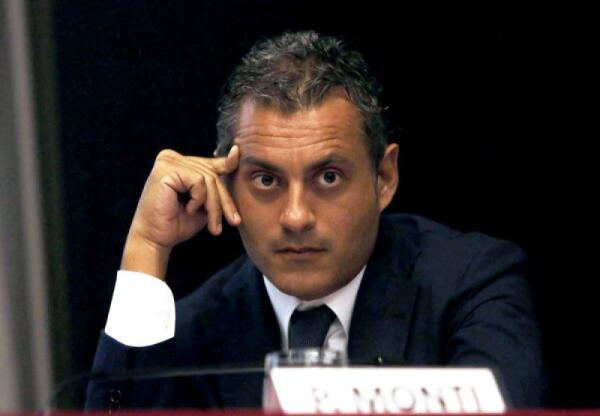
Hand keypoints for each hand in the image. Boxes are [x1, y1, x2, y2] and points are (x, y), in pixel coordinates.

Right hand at [121, 146, 240, 278]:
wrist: (155, 240)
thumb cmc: (178, 223)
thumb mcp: (205, 201)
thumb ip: (217, 180)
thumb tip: (235, 153)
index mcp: (179, 162)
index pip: (212, 165)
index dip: (230, 174)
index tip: (249, 176)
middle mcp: (172, 157)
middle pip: (212, 173)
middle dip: (224, 201)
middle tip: (233, 221)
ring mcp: (167, 161)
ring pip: (208, 179)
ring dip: (214, 206)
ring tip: (213, 225)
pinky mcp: (166, 169)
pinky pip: (198, 181)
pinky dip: (199, 200)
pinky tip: (188, 210)